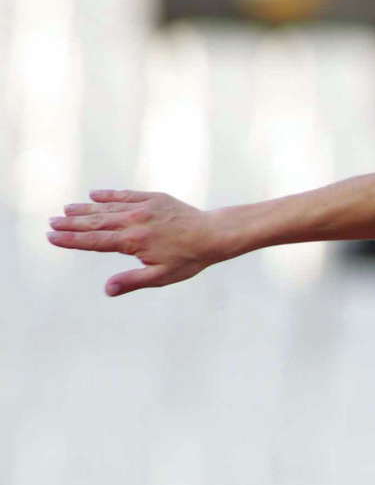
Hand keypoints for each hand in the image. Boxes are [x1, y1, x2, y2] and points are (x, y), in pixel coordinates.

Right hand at [47, 190, 221, 296]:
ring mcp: (142, 207)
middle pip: (95, 222)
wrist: (214, 234)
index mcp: (132, 242)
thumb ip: (132, 281)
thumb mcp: (162, 276)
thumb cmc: (189, 259)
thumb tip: (107, 290)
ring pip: (107, 207)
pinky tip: (94, 195)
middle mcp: (133, 221)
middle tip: (51, 222)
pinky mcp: (153, 198)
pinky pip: (125, 195)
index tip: (52, 237)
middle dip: (71, 223)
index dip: (71, 240)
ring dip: (84, 209)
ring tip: (66, 210)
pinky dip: (109, 195)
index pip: (94, 241)